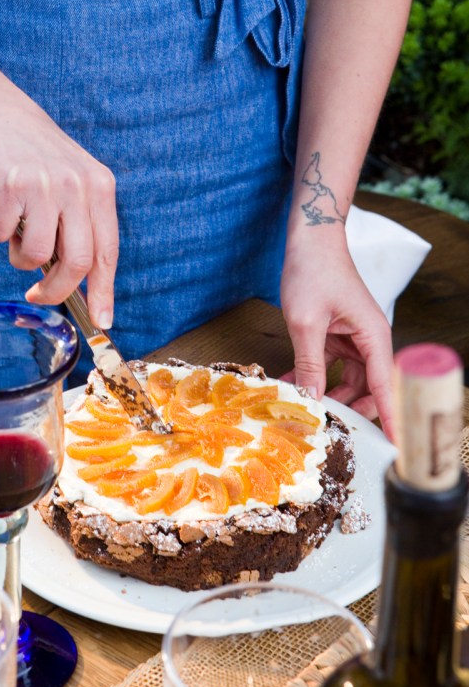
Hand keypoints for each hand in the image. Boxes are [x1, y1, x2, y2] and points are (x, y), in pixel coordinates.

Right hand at [0, 85, 118, 328]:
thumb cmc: (38, 157)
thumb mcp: (74, 182)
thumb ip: (81, 225)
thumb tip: (82, 283)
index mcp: (101, 188)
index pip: (108, 251)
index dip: (104, 291)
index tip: (102, 320)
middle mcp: (78, 186)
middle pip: (78, 262)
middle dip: (58, 291)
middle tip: (40, 296)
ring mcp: (45, 184)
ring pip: (38, 254)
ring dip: (21, 257)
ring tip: (17, 236)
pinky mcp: (11, 184)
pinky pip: (1, 234)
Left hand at [280, 228, 393, 439]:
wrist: (310, 239)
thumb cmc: (313, 271)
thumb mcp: (306, 322)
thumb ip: (310, 363)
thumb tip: (311, 400)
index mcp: (374, 336)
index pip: (386, 387)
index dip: (390, 418)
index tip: (396, 446)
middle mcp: (370, 340)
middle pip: (368, 388)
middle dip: (349, 409)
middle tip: (326, 430)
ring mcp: (354, 337)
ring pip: (348, 380)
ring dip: (326, 393)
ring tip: (302, 409)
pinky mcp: (337, 333)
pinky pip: (331, 364)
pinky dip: (314, 374)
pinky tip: (290, 383)